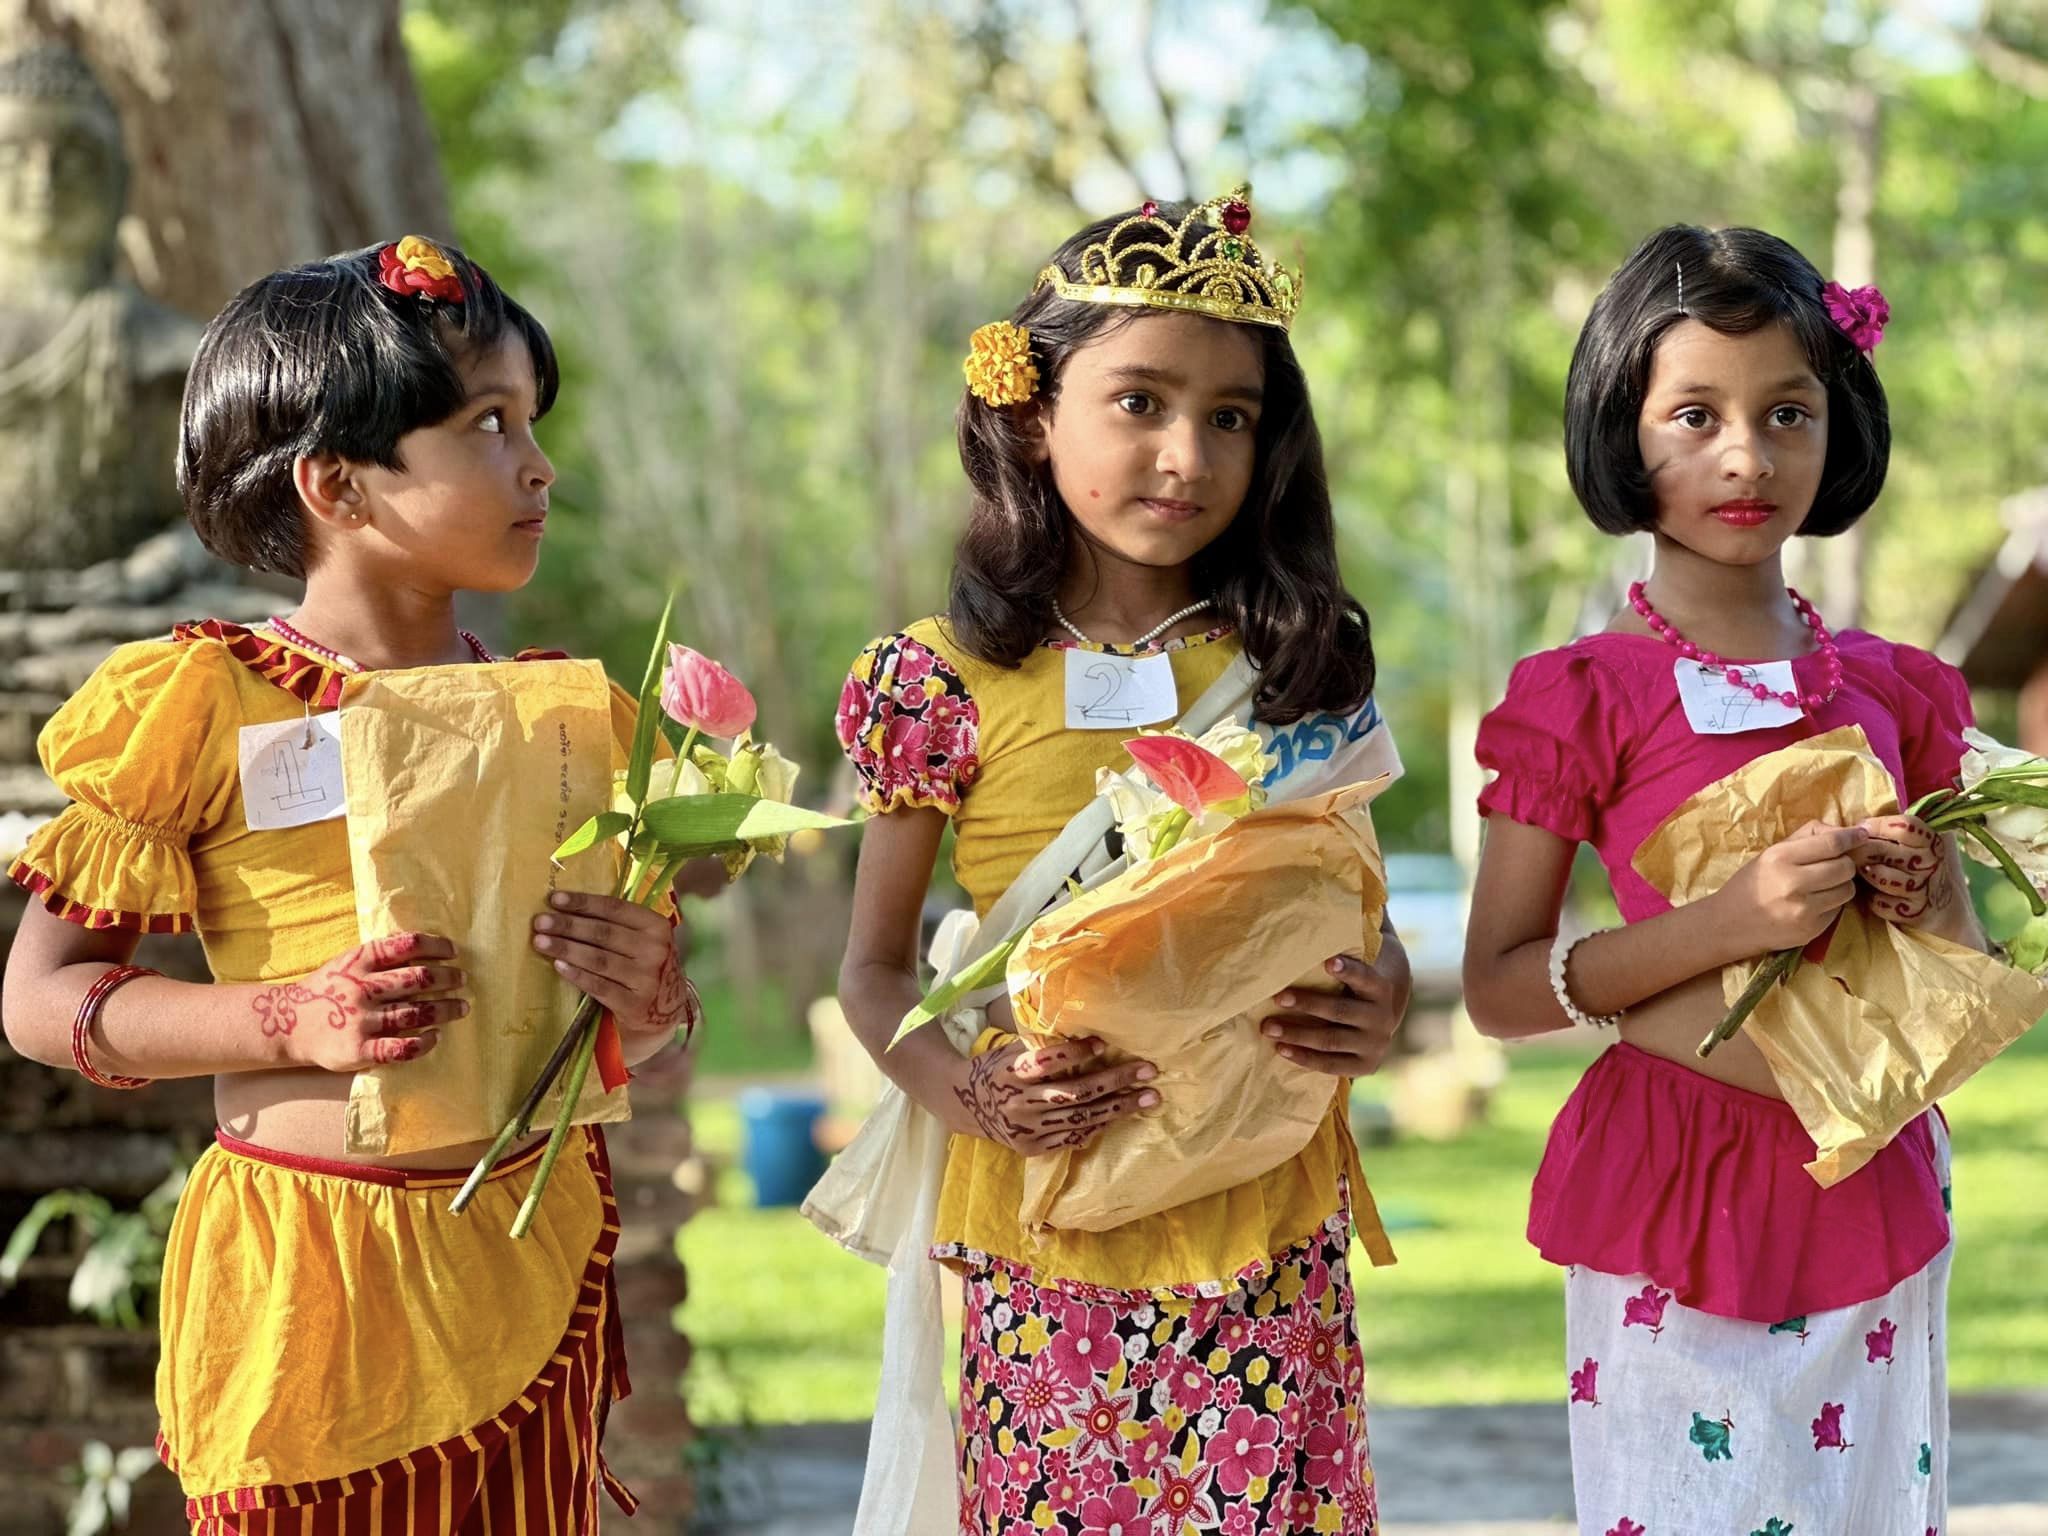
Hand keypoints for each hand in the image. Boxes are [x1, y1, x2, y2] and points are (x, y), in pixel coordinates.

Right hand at [257, 932, 465, 1070]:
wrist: (288, 1024)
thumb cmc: (329, 990)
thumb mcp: (347, 962)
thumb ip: (380, 954)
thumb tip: (424, 944)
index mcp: (360, 961)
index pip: (407, 945)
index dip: (436, 946)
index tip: (453, 951)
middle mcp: (362, 988)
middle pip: (418, 979)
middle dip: (447, 978)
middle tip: (461, 979)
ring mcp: (361, 1020)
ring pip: (415, 1012)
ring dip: (445, 1009)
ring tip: (461, 1007)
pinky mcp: (359, 1050)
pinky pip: (401, 1048)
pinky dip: (424, 1042)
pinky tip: (435, 1036)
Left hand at [533, 891, 691, 1054]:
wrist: (665, 1013)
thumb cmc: (645, 968)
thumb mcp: (643, 942)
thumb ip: (618, 926)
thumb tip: (567, 909)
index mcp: (657, 926)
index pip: (616, 908)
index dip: (584, 903)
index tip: (555, 898)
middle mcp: (655, 950)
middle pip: (604, 933)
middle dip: (568, 925)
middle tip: (540, 921)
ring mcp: (646, 979)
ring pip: (599, 959)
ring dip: (566, 948)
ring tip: (540, 941)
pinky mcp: (634, 1004)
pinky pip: (599, 986)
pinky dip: (577, 974)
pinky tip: (558, 966)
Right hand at [951, 1035, 1158, 1154]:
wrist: (965, 1104)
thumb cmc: (997, 1068)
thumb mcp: (1011, 1050)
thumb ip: (1042, 1045)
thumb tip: (1086, 1027)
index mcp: (1011, 1071)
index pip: (1046, 1062)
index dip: (1075, 1053)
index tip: (1103, 1043)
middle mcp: (1018, 1102)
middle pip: (1074, 1093)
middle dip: (1115, 1080)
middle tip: (1149, 1071)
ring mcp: (1026, 1128)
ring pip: (1080, 1118)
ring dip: (1119, 1107)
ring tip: (1150, 1097)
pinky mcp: (1032, 1147)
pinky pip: (1071, 1138)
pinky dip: (1098, 1126)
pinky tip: (1120, 1115)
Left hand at [1262, 952, 1405, 1075]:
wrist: (1381, 1019)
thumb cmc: (1353, 985)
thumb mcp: (1358, 968)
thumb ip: (1341, 952)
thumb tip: (1316, 912)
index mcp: (1381, 989)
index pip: (1365, 977)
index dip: (1348, 970)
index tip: (1327, 961)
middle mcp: (1382, 1018)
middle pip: (1340, 1010)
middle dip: (1307, 1004)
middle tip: (1277, 997)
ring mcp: (1375, 1044)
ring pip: (1331, 1040)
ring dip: (1297, 1034)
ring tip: (1268, 1027)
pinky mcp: (1366, 1065)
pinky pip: (1330, 1065)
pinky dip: (1304, 1057)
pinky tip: (1280, 1049)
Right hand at [1710, 821, 1867, 954]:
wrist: (1726, 925)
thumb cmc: (1749, 885)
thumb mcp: (1769, 854)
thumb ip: (1805, 838)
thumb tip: (1842, 831)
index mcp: (1779, 858)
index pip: (1831, 844)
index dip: (1851, 837)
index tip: (1861, 835)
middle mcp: (1793, 883)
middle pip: (1845, 867)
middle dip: (1845, 863)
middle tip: (1833, 865)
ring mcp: (1803, 910)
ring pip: (1847, 890)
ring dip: (1840, 885)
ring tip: (1822, 886)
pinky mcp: (1811, 930)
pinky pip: (1838, 910)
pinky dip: (1831, 904)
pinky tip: (1812, 904)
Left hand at [1857, 814, 1951, 927]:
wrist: (1938, 905)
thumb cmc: (1913, 867)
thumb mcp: (1913, 845)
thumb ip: (1893, 832)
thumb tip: (1857, 825)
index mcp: (1930, 842)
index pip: (1904, 826)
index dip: (1876, 825)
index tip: (1861, 829)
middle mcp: (1929, 863)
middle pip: (1885, 850)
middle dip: (1861, 850)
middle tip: (1849, 852)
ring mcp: (1922, 888)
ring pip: (1882, 877)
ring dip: (1866, 874)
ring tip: (1861, 871)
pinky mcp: (1913, 911)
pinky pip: (1881, 903)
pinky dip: (1872, 900)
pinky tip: (1871, 895)